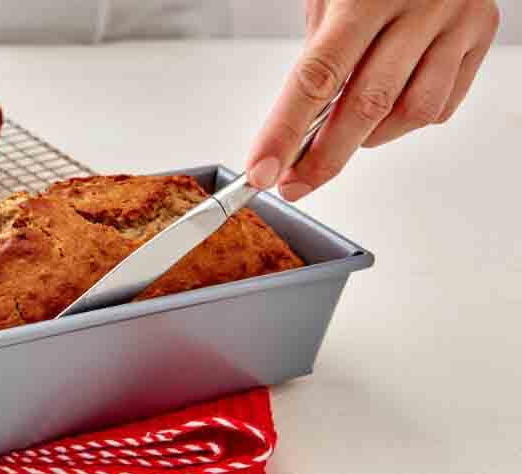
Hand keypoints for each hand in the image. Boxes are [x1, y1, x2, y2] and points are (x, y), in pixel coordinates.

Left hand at [246, 0, 499, 200]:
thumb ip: (319, 56)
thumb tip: (298, 128)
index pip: (317, 76)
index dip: (285, 131)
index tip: (264, 170)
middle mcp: (417, 6)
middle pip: (366, 105)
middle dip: (325, 157)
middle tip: (296, 184)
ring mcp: (456, 21)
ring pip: (412, 112)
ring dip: (370, 137)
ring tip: (348, 131)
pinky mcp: (481, 34)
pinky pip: (442, 105)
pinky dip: (407, 120)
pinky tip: (389, 106)